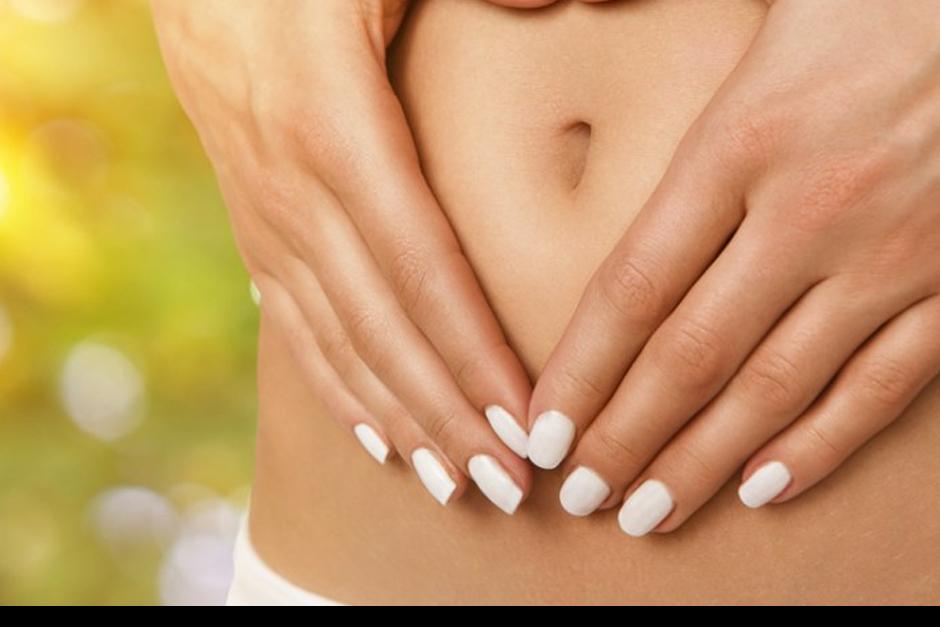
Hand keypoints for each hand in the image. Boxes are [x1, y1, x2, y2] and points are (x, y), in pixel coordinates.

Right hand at [150, 0, 532, 513]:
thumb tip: (567, 7)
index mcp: (334, 127)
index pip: (421, 269)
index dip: (471, 353)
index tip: (521, 421)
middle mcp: (294, 191)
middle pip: (383, 327)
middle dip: (446, 414)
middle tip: (505, 486)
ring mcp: (267, 214)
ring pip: (338, 340)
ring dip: (399, 418)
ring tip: (452, 482)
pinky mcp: (257, 223)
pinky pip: (296, 324)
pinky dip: (338, 387)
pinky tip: (378, 435)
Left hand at [528, 0, 939, 532]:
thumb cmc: (863, 6)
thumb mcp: (752, 42)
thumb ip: (683, 134)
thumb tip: (611, 212)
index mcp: (741, 143)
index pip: (633, 289)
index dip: (580, 373)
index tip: (541, 429)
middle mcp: (809, 210)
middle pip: (691, 356)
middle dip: (624, 439)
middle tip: (578, 496)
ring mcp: (890, 253)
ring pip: (776, 388)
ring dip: (702, 463)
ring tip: (647, 513)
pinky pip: (882, 385)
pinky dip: (819, 445)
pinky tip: (763, 486)